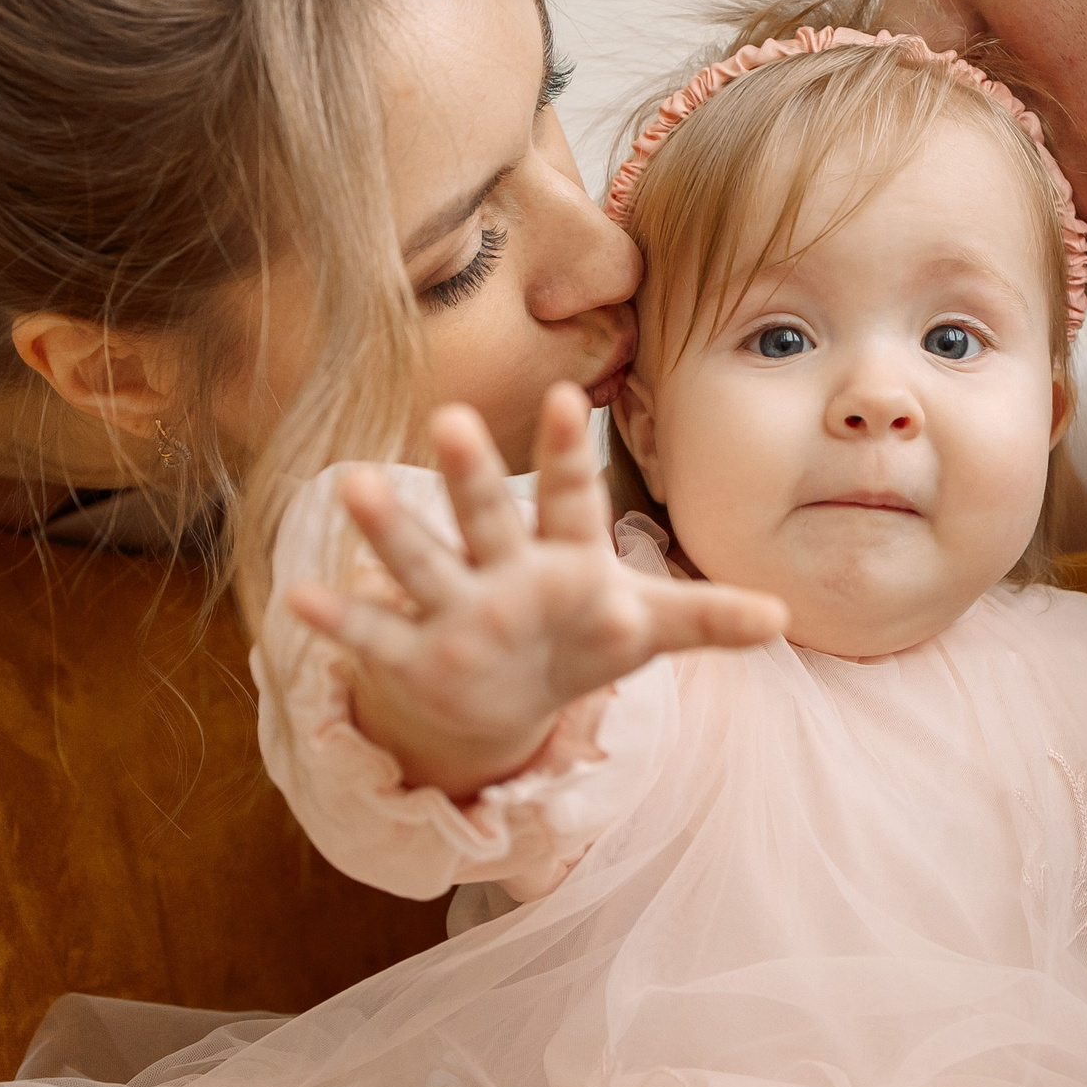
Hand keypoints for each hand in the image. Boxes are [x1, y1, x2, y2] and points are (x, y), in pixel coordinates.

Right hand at [285, 385, 786, 797]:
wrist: (513, 689)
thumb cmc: (584, 638)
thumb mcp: (647, 630)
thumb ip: (707, 617)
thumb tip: (787, 614)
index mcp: (566, 555)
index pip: (572, 497)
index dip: (573, 453)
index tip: (576, 396)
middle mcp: (504, 568)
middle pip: (489, 516)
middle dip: (473, 476)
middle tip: (453, 418)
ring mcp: (456, 607)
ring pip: (422, 563)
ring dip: (389, 528)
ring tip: (352, 483)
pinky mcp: (418, 655)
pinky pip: (375, 637)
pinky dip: (340, 621)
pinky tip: (299, 597)